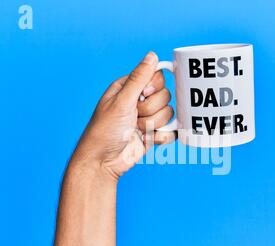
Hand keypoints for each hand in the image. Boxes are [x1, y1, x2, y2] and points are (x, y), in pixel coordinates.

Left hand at [71, 52, 174, 180]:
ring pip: (169, 114)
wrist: (103, 162)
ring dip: (153, 125)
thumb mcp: (121, 100)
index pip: (157, 77)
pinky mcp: (153, 134)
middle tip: (133, 117)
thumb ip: (139, 78)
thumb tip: (152, 55)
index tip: (140, 97)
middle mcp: (140, 100)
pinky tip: (145, 139)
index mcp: (130, 87)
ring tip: (136, 130)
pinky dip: (159, 137)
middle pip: (165, 96)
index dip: (152, 89)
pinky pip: (170, 131)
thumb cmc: (105, 130)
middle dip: (151, 110)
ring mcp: (148, 117)